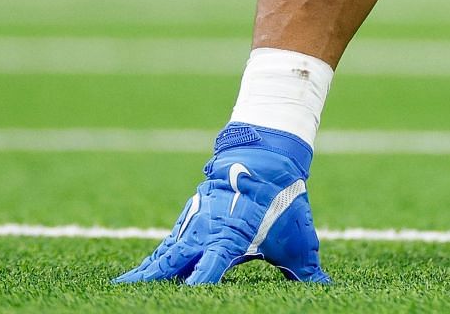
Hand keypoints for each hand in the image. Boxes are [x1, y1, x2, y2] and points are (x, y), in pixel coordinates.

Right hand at [113, 123, 328, 285]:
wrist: (263, 155)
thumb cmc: (282, 200)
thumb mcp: (297, 236)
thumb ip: (306, 268)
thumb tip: (327, 285)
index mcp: (229, 238)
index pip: (211, 269)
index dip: (200, 282)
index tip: (190, 293)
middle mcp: (205, 232)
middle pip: (173, 262)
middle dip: (153, 280)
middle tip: (130, 295)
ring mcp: (193, 224)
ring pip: (163, 254)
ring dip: (145, 272)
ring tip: (122, 288)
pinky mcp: (189, 221)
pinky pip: (166, 245)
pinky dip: (151, 261)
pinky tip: (136, 276)